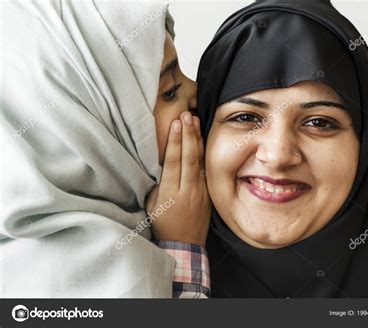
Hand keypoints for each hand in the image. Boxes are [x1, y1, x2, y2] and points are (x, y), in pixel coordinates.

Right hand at [146, 111, 210, 246]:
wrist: (184, 246)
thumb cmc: (163, 226)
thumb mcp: (152, 206)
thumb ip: (157, 185)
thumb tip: (162, 166)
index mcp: (170, 194)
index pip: (173, 162)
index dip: (174, 141)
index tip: (176, 124)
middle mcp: (187, 190)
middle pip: (188, 157)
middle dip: (188, 134)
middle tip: (187, 114)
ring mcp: (200, 192)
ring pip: (199, 161)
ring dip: (197, 140)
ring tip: (196, 120)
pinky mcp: (208, 194)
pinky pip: (205, 170)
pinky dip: (203, 154)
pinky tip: (201, 140)